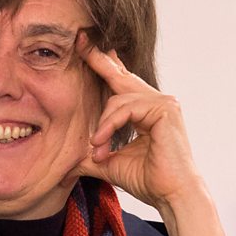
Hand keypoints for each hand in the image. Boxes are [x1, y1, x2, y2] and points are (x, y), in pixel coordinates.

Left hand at [73, 33, 200, 214]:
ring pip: (120, 98)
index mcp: (145, 110)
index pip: (121, 83)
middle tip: (80, 41)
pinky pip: (127, 107)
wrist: (171, 195)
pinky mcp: (165, 109)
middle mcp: (156, 101)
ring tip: (98, 148)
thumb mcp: (110, 163)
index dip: (104, 66)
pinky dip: (111, 124)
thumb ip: (91, 156)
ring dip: (103, 124)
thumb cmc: (148, 180)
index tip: (85, 49)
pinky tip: (103, 142)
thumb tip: (64, 165)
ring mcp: (163, 103)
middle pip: (121, 76)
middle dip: (98, 60)